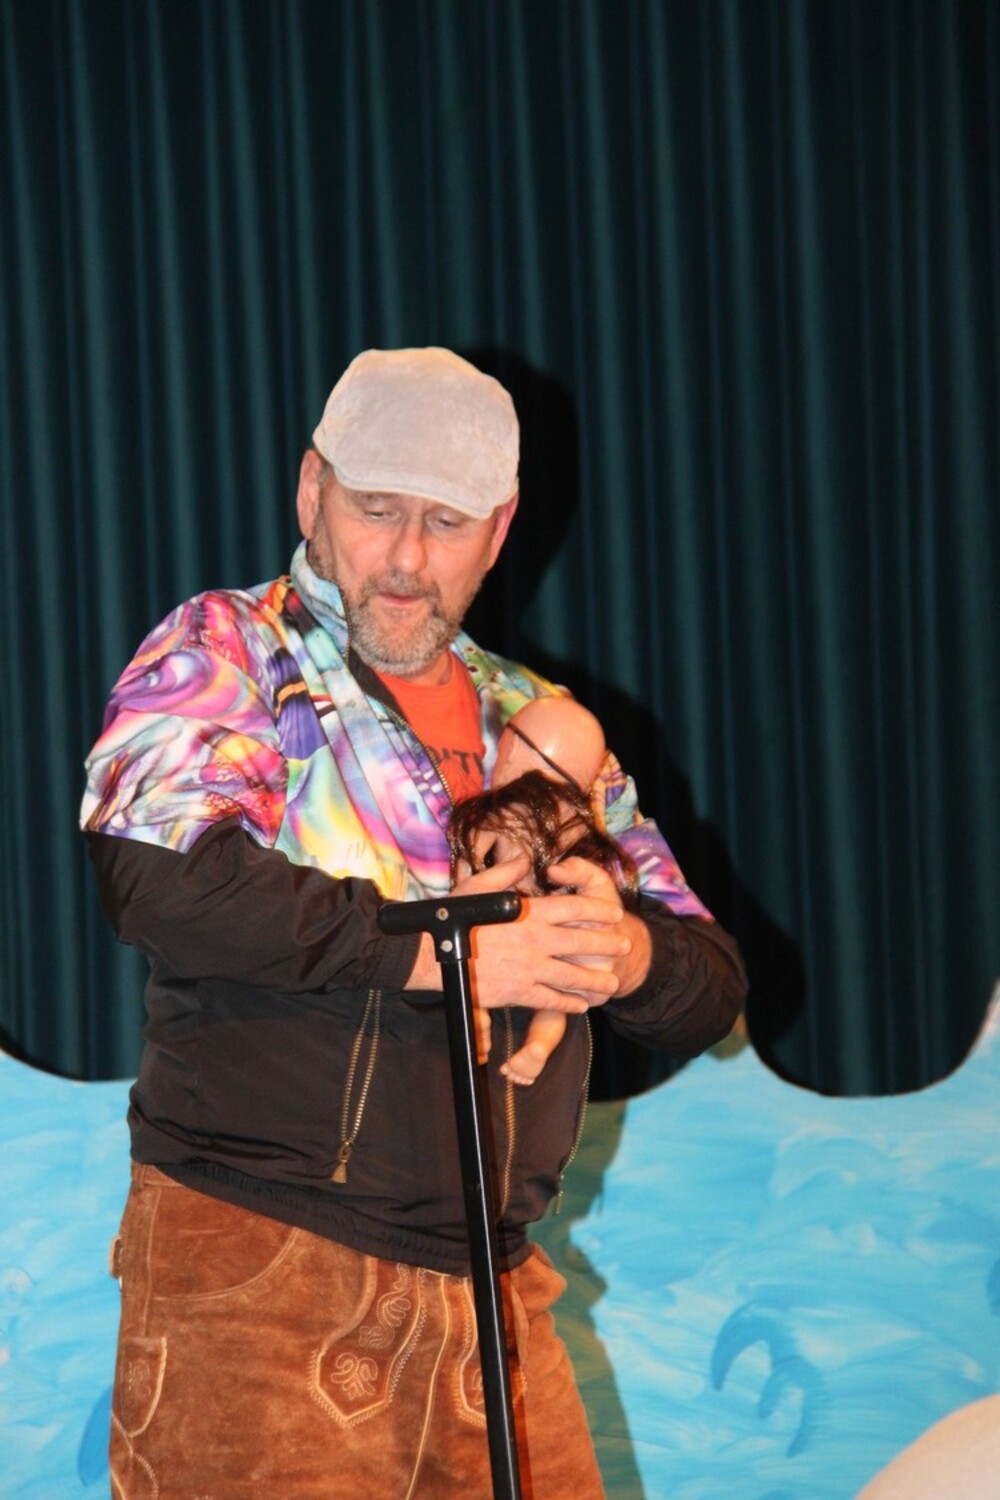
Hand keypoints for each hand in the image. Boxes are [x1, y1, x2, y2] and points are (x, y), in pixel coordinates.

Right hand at [452, 855, 631, 1012]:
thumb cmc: (453, 919)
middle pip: (581, 941)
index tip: (614, 913)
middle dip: (607, 944)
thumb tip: (524, 861)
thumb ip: (505, 873)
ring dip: (594, 979)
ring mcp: (529, 968)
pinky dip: (568, 1002)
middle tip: (625, 946)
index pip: (574, 907)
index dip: (598, 910)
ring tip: (611, 982)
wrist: (434, 955)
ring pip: (572, 975)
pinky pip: (550, 998)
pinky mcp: (518, 992)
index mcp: (528, 912)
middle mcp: (534, 939)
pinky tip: (580, 1004)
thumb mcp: (477, 886)